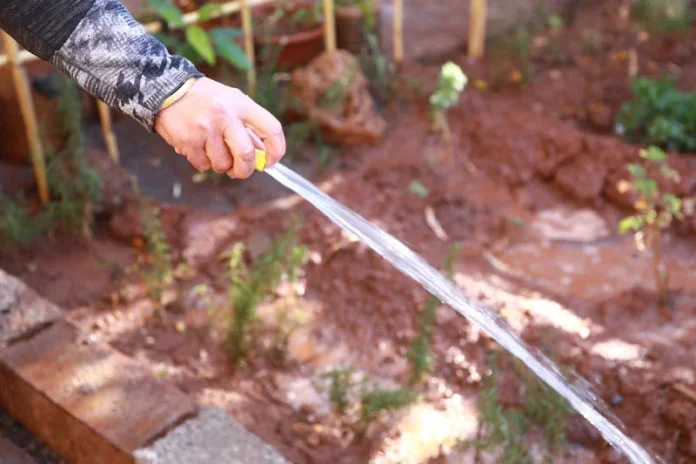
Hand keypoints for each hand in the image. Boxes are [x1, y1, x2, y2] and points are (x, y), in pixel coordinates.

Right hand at [154, 77, 285, 178]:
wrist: (168, 89)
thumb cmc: (205, 99)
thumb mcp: (231, 102)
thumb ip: (247, 126)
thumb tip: (261, 157)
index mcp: (242, 104)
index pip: (272, 129)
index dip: (276, 150)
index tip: (271, 161)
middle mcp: (226, 116)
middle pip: (246, 155)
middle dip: (245, 169)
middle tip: (240, 170)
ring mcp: (206, 129)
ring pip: (222, 164)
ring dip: (220, 164)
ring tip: (212, 150)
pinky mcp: (189, 141)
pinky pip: (203, 165)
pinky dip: (202, 162)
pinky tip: (197, 147)